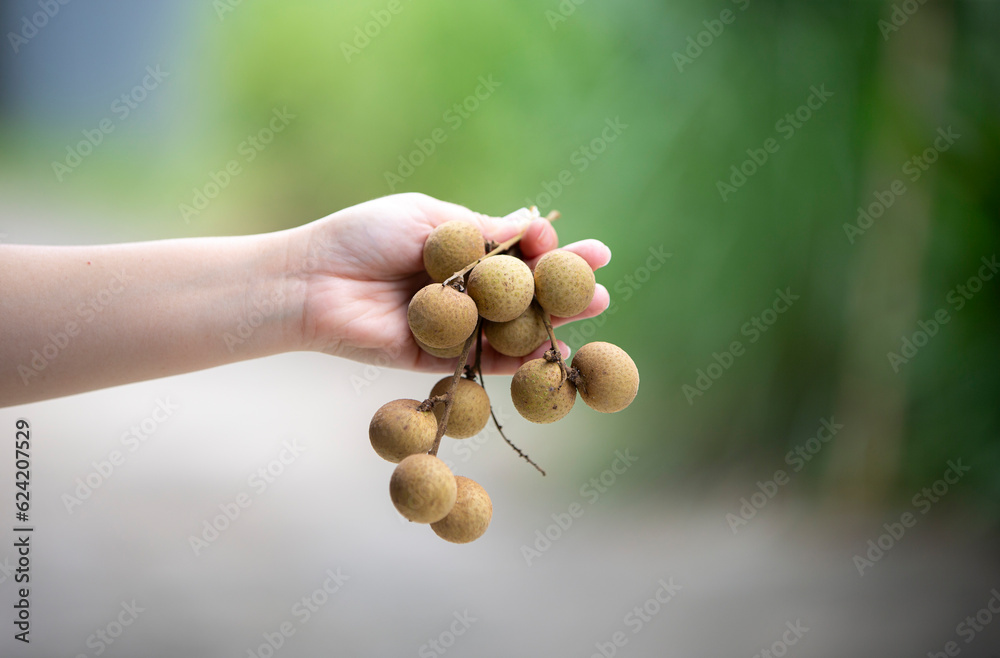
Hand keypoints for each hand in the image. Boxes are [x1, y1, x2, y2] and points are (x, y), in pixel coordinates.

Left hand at [291, 193, 611, 372]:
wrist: (315, 281)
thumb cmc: (363, 236)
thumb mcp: (429, 219)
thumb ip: (482, 229)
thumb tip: (535, 221)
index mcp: (461, 250)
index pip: (520, 254)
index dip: (556, 253)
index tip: (592, 250)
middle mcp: (463, 290)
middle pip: (525, 293)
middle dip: (564, 288)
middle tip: (602, 285)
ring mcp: (455, 325)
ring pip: (512, 327)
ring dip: (553, 321)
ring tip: (593, 309)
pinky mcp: (439, 357)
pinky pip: (485, 359)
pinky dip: (518, 357)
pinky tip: (551, 349)